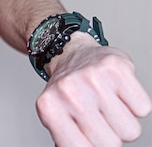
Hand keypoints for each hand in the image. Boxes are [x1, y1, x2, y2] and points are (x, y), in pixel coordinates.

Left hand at [36, 33, 151, 146]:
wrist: (69, 53)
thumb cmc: (67, 92)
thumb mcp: (56, 117)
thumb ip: (68, 140)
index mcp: (49, 109)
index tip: (90, 138)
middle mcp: (68, 91)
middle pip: (111, 143)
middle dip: (109, 136)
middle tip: (98, 118)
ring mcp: (91, 77)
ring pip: (130, 129)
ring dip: (122, 122)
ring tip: (106, 104)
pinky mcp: (115, 67)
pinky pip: (142, 108)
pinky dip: (134, 105)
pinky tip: (117, 93)